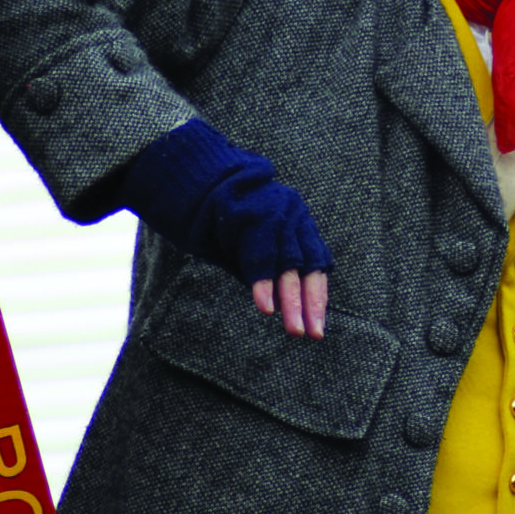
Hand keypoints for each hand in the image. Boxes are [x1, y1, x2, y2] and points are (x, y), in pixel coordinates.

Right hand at [120, 118, 334, 340]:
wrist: (197, 179)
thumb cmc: (223, 220)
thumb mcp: (251, 247)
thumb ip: (267, 269)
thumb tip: (282, 307)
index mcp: (298, 223)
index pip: (315, 264)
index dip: (317, 297)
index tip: (317, 329)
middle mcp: (293, 215)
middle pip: (307, 265)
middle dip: (308, 303)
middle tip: (309, 334)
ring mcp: (274, 212)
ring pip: (288, 262)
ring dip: (289, 299)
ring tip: (292, 328)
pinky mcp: (251, 213)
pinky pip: (260, 254)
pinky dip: (263, 282)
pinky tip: (265, 306)